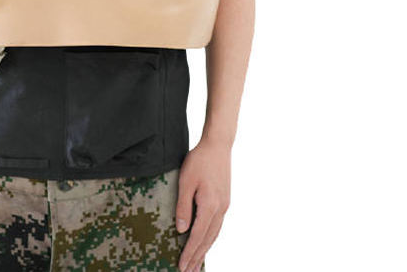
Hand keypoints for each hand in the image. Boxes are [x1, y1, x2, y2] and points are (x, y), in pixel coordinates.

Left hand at [175, 138, 231, 271]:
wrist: (218, 146)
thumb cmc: (199, 161)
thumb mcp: (185, 182)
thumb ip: (183, 206)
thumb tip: (181, 230)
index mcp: (210, 205)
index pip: (197, 235)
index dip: (189, 252)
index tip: (182, 266)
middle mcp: (220, 209)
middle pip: (208, 239)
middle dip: (197, 257)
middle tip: (188, 271)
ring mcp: (224, 205)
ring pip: (214, 234)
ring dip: (205, 250)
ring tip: (197, 263)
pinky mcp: (225, 201)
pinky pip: (217, 225)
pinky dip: (211, 237)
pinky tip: (206, 242)